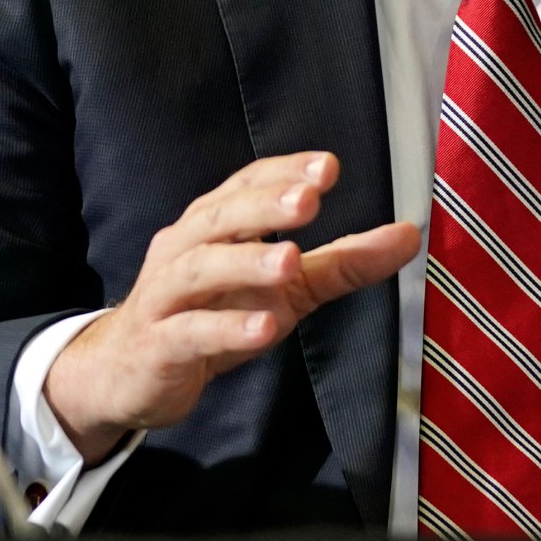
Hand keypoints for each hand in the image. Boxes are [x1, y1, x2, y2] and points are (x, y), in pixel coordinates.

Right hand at [45, 151, 418, 462]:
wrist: (130, 374)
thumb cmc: (210, 315)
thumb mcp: (285, 289)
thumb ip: (343, 262)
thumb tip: (410, 234)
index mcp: (212, 226)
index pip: (245, 186)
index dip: (283, 173)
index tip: (328, 166)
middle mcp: (184, 250)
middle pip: (220, 218)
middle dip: (263, 205)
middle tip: (309, 199)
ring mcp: (167, 297)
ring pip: (200, 269)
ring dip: (246, 263)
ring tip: (291, 260)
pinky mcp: (160, 345)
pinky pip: (191, 333)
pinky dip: (227, 328)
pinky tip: (266, 328)